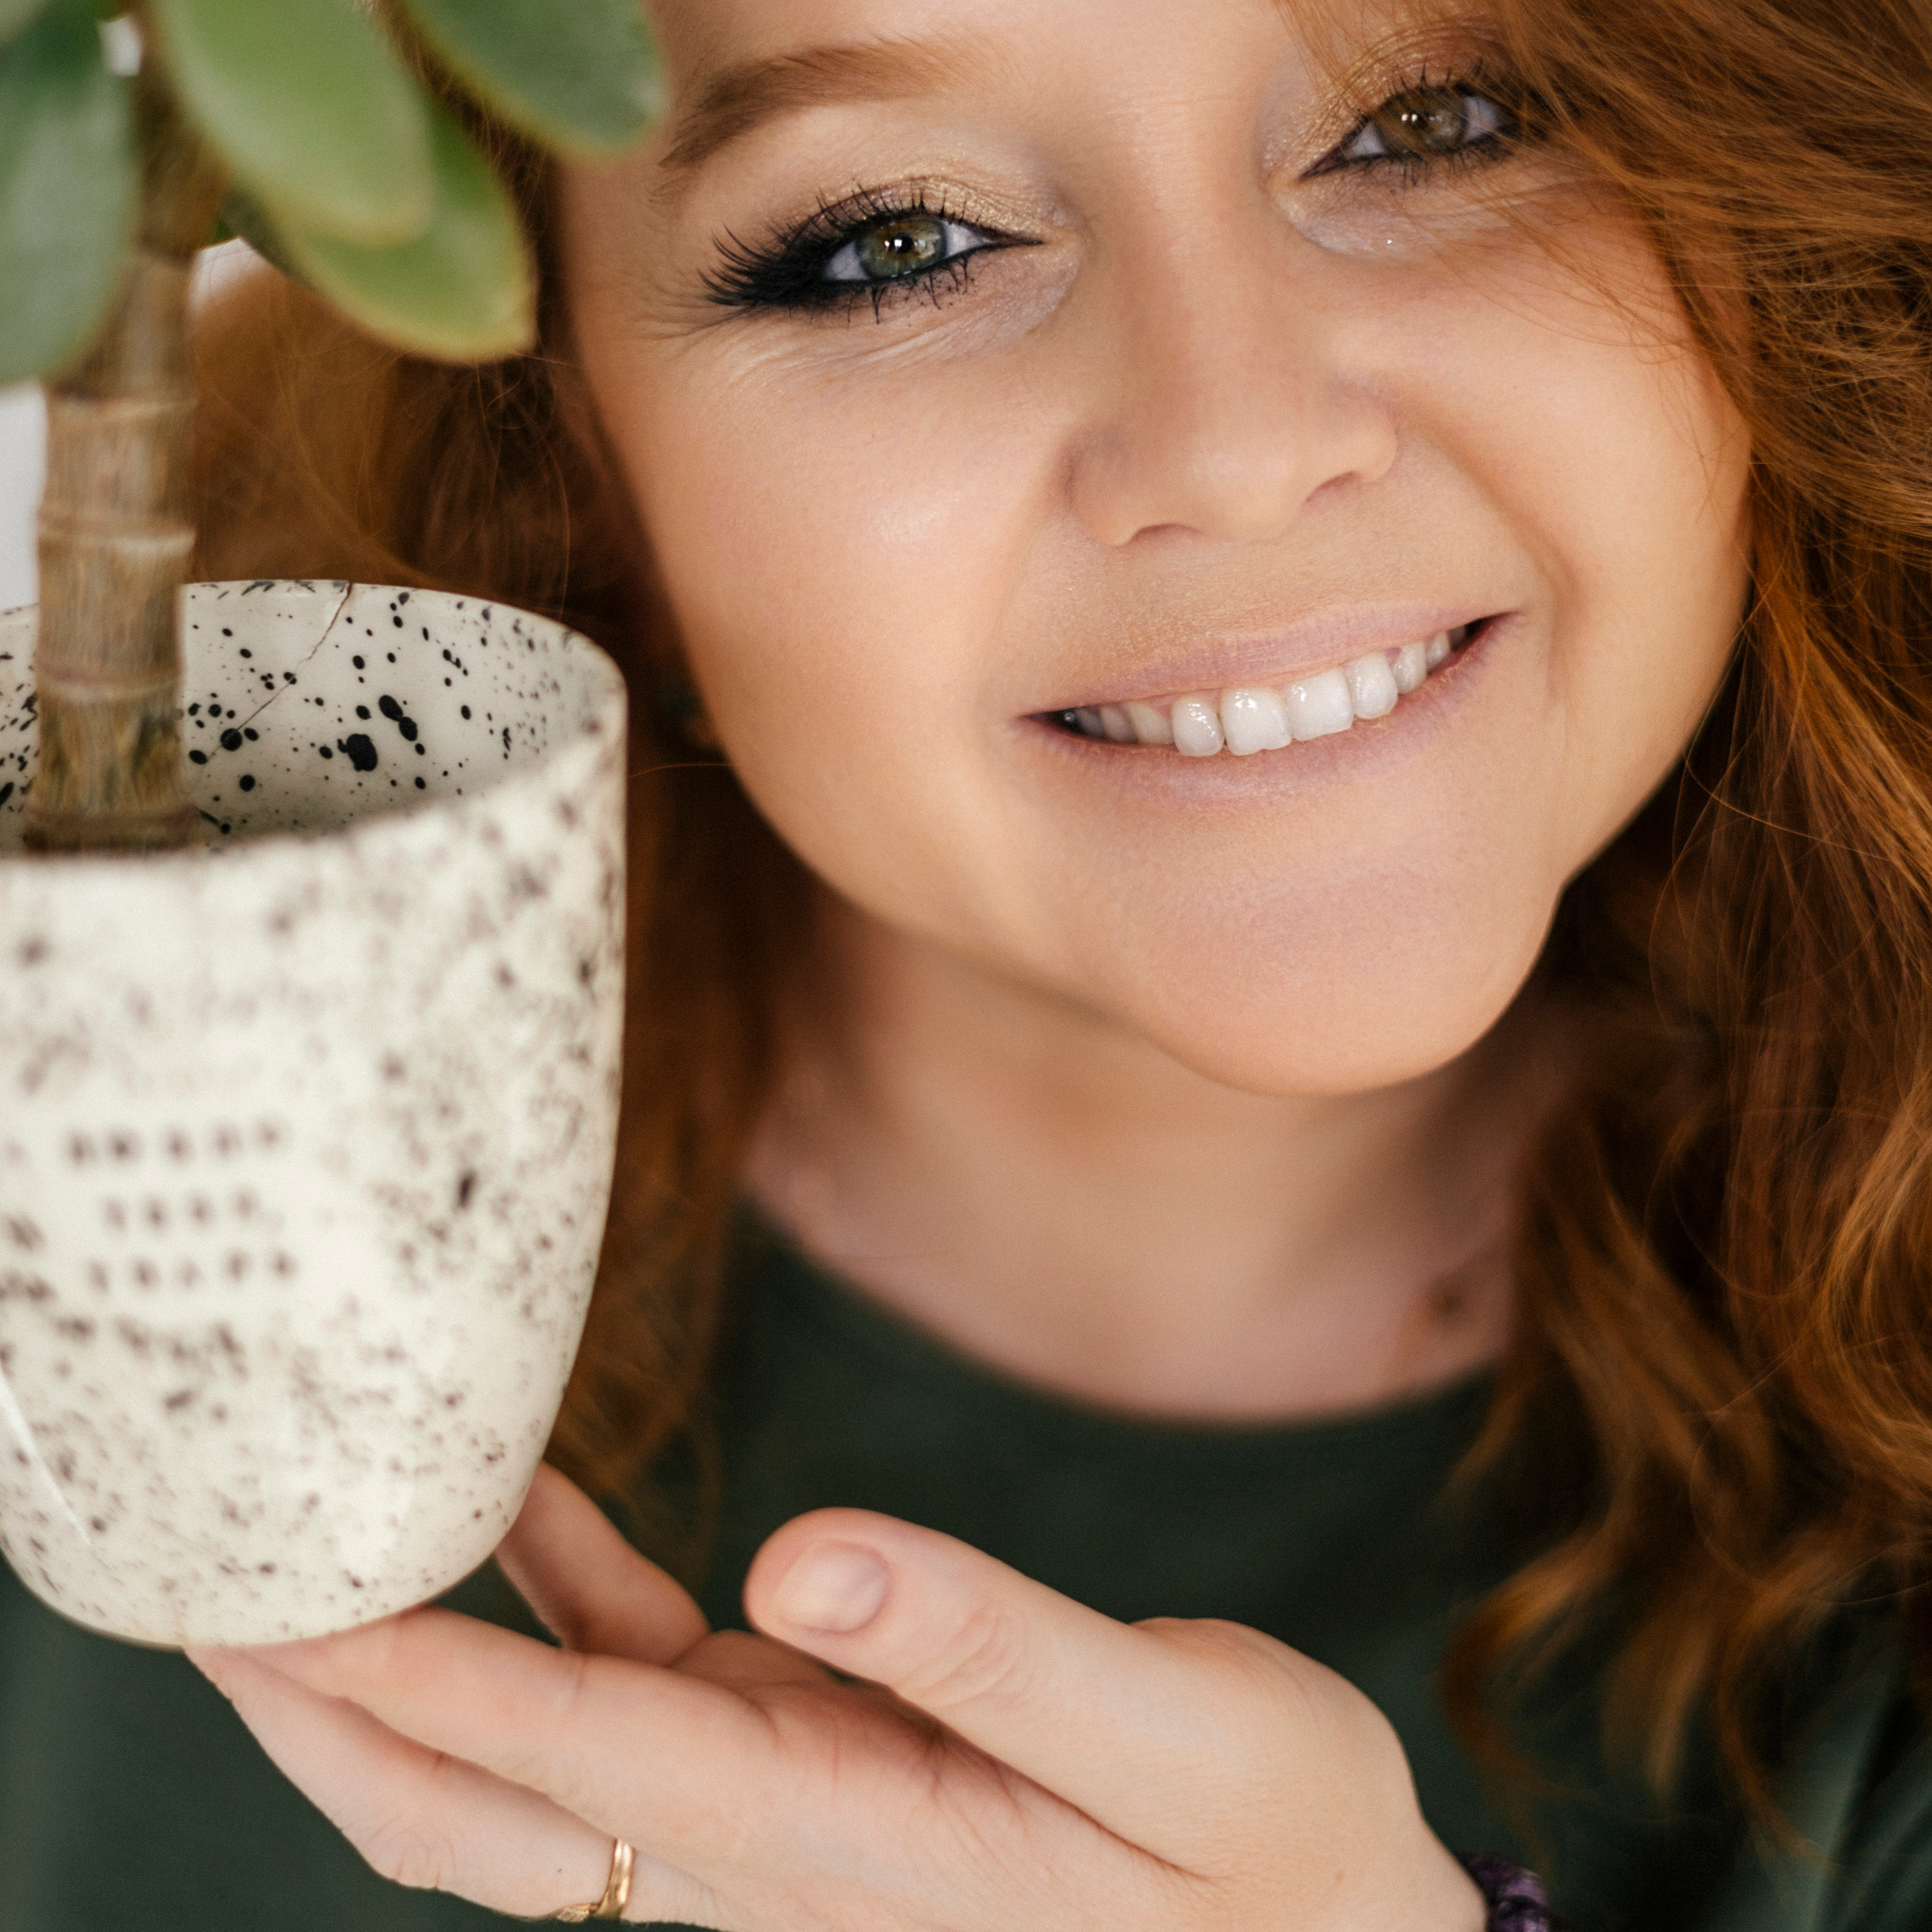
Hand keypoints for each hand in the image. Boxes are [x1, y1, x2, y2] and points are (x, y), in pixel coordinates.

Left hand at [192, 1465, 1483, 1931]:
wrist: (1322, 1929)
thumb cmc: (1277, 1840)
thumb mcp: (1186, 1734)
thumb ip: (998, 1646)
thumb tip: (804, 1558)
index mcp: (844, 1848)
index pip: (571, 1763)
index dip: (406, 1683)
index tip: (263, 1604)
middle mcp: (768, 1845)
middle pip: (481, 1807)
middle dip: (327, 1709)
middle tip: (196, 1590)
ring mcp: (770, 1806)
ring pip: (525, 1758)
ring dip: (399, 1665)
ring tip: (292, 1548)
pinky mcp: (804, 1753)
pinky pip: (638, 1675)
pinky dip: (556, 1593)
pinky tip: (513, 1501)